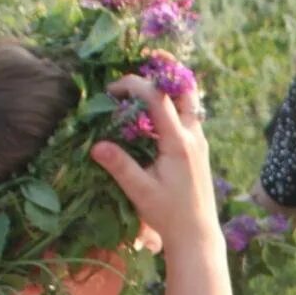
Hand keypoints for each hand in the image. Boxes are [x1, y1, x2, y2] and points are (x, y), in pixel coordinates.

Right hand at [90, 67, 218, 254]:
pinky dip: (173, 104)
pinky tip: (153, 110)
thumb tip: (95, 145)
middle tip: (142, 60)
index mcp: (179, 142)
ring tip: (145, 80)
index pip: (158, 99)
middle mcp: (194, 136)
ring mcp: (199, 141)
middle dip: (164, 71)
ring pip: (190, 101)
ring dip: (169, 87)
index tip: (112, 90)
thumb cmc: (168, 215)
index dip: (134, 85)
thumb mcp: (140, 191)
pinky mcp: (199, 148)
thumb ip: (119, 166)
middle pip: (185, 89)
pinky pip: (188, 115)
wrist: (197, 234)